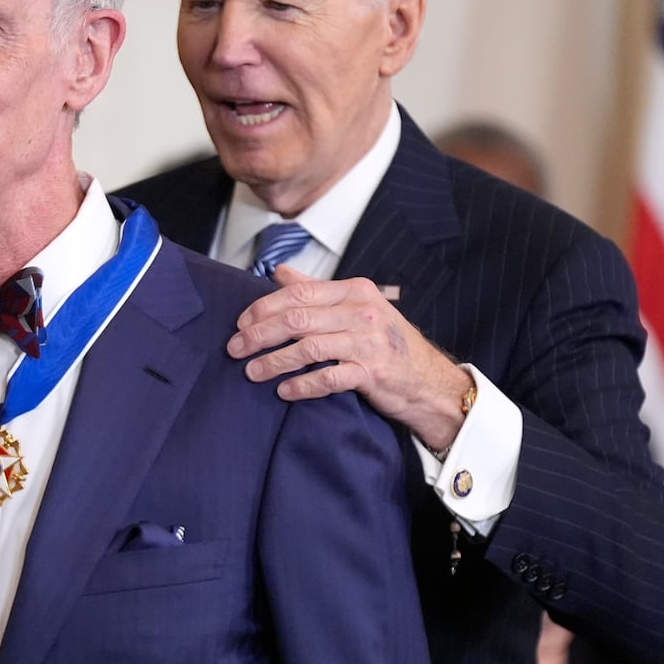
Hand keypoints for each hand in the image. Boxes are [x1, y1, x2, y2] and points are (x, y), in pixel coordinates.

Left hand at [227, 265, 472, 449]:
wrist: (429, 381)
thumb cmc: (386, 344)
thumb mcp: (357, 308)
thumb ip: (317, 290)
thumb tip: (279, 272)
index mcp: (355, 290)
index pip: (298, 293)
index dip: (263, 308)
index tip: (240, 324)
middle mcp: (362, 312)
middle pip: (297, 319)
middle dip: (259, 335)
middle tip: (235, 349)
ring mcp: (368, 342)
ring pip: (307, 348)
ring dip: (273, 362)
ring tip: (252, 372)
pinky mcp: (371, 372)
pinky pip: (327, 378)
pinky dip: (302, 385)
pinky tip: (284, 391)